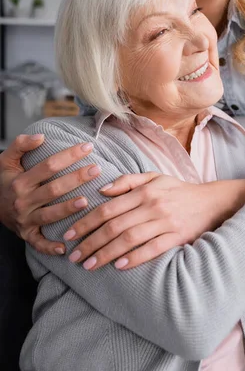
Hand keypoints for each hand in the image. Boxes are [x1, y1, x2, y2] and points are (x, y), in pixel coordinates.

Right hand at [0, 134, 98, 254]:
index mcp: (20, 182)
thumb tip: (41, 136)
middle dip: (76, 179)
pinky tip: (66, 247)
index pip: (48, 166)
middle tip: (96, 169)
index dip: (69, 156)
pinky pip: (39, 244)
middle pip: (53, 189)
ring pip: (50, 215)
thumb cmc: (4, 180)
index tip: (88, 147)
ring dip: (68, 209)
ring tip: (87, 200)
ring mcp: (25, 220)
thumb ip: (20, 145)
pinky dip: (51, 248)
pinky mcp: (27, 235)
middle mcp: (23, 201)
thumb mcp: (6, 160)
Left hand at [65, 173, 244, 270]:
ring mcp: (165, 221)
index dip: (86, 222)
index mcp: (144, 190)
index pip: (108, 208)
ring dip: (106, 253)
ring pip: (129, 239)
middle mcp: (152, 205)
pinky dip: (134, 257)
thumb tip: (102, 190)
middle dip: (90, 242)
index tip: (70, 234)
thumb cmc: (179, 191)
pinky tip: (119, 266)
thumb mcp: (155, 177)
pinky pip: (152, 249)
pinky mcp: (177, 236)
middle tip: (74, 256)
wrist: (212, 202)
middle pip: (114, 225)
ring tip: (89, 265)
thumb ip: (128, 181)